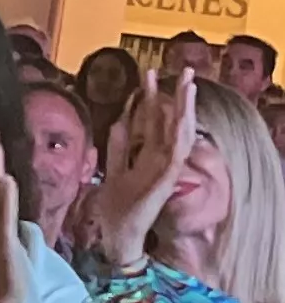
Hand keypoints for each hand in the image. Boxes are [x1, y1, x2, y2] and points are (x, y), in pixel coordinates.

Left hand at [91, 63, 197, 268]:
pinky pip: (176, 155)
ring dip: (185, 109)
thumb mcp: (114, 166)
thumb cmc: (118, 203)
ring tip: (189, 86)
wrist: (118, 232)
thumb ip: (120, 144)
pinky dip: (179, 136)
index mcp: (147, 153)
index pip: (153, 119)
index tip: (149, 72)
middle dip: (178, 95)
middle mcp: (160, 159)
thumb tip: (121, 117)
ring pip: (179, 133)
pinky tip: (182, 120)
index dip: (152, 96)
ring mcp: (165, 170)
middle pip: (171, 122)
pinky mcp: (166, 181)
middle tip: (184, 69)